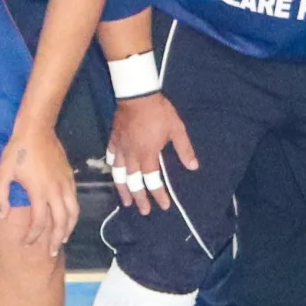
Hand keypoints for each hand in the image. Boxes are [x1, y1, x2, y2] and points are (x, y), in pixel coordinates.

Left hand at [0, 124, 79, 247]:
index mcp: (39, 192)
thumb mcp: (2, 172)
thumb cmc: (17, 150)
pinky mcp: (70, 178)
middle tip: (52, 253)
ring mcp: (66, 185)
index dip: (33, 236)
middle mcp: (56, 191)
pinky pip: (75, 201)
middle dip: (56, 240)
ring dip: (68, 229)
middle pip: (61, 223)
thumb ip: (1, 196)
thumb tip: (4, 214)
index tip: (27, 243)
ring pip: (73, 213)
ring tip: (63, 240)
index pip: (39, 222)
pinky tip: (67, 219)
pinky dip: (73, 214)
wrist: (37, 129)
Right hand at [104, 93, 197, 215]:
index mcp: (148, 155)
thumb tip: (193, 167)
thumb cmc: (159, 112)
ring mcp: (121, 148)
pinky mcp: (114, 139)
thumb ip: (184, 150)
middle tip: (143, 211)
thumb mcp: (177, 130)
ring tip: (125, 201)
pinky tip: (115, 172)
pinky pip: (112, 157)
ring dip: (122, 189)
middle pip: (133, 182)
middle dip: (139, 198)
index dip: (158, 195)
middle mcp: (133, 156)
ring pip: (119, 174)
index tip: (163, 206)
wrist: (137, 95)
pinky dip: (114, 168)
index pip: (152, 181)